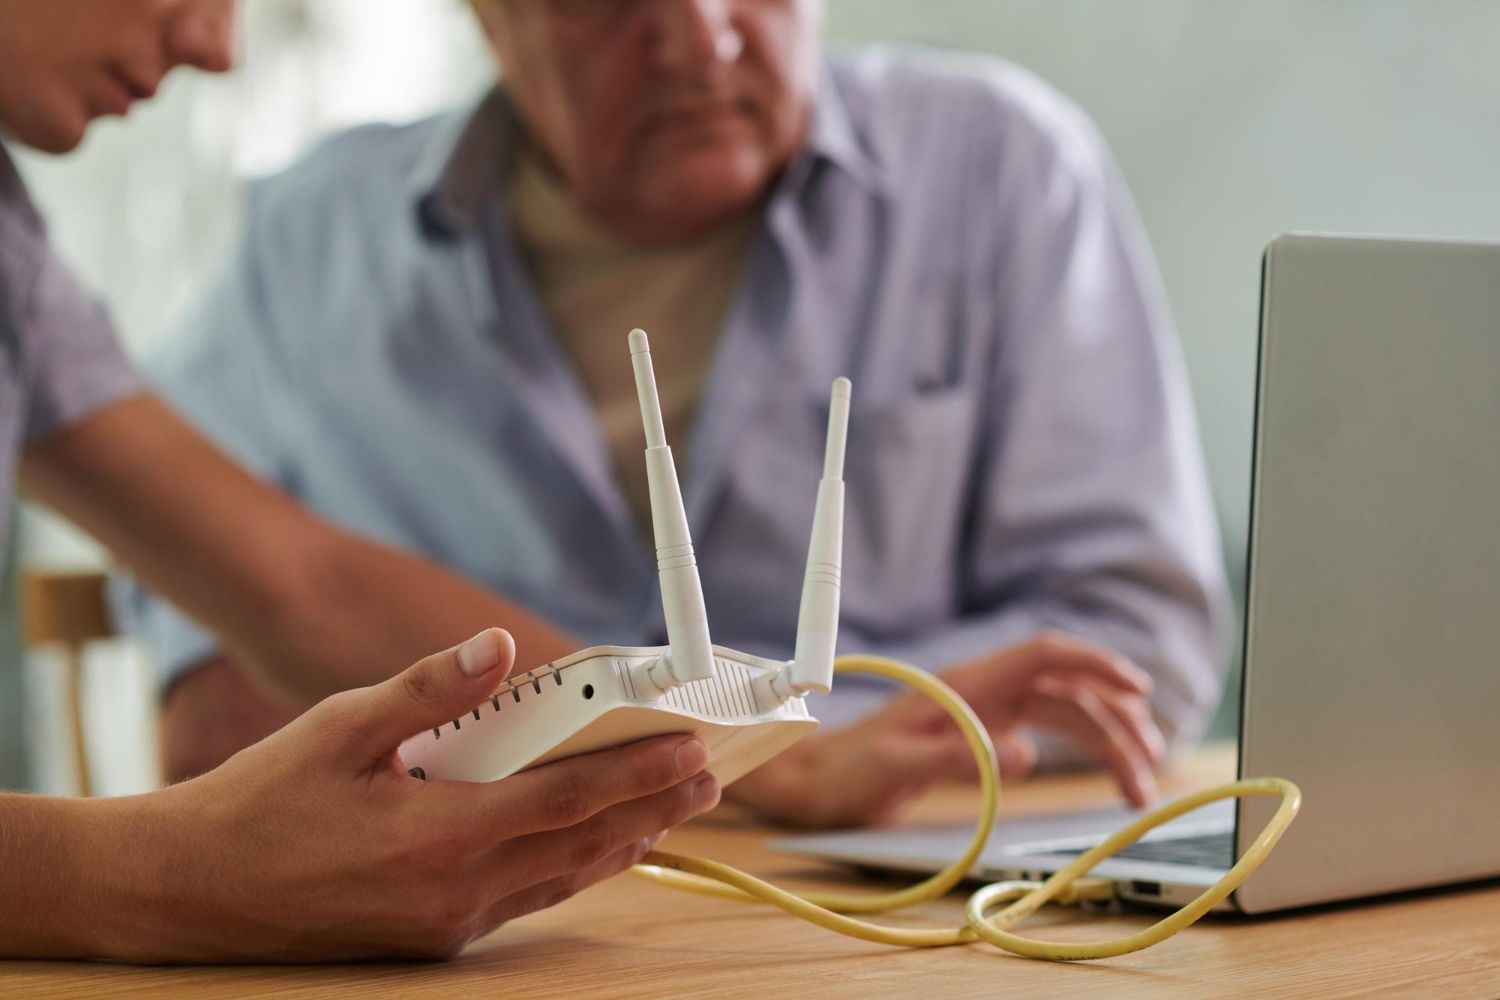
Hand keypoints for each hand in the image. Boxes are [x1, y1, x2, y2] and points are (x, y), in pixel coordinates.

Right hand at [88, 628, 719, 961]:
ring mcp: (445, 924)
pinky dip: (571, 870)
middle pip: (582, 845)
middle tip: (710, 778)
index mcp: (439, 836)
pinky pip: (524, 901)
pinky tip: (595, 850)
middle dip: (653, 808)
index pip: (568, 800)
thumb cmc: (260, 802)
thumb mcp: (341, 727)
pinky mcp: (432, 939)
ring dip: (623, 842)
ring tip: (672, 812)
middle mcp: (454, 891)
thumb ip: (430, 689)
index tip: (692, 752)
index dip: (638, 776)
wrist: (189, 893)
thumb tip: (501, 647)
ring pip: (560, 879)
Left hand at [727, 632, 1163, 827]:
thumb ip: (956, 760)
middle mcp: (984, 692)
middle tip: (1147, 773)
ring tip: (1139, 787)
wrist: (817, 782)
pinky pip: (1048, 734)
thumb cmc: (848, 772)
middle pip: (1068, 692)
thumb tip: (1024, 754)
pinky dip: (1083, 750)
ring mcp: (988, 713)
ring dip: (1107, 743)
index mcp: (966, 685)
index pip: (1042, 655)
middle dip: (1115, 725)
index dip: (1094, 663)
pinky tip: (1107, 770)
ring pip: (1066, 715)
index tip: (1137, 690)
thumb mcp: (896, 769)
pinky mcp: (986, 738)